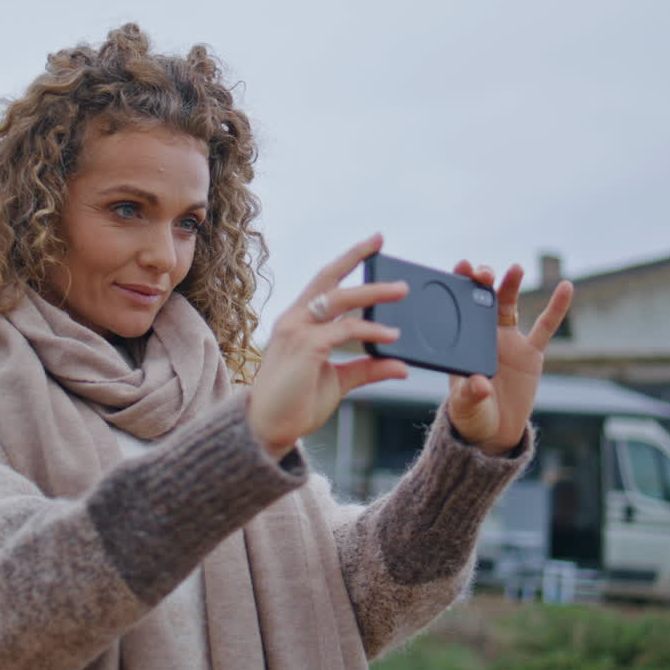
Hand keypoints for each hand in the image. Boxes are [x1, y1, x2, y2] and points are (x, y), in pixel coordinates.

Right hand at [248, 234, 409, 458]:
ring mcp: (297, 331)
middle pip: (328, 279)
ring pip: (339, 299)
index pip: (324, 282)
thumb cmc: (295, 404)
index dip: (347, 261)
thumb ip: (366, 368)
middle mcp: (294, 320)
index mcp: (297, 322)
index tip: (372, 243)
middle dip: (355, 256)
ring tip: (401, 290)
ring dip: (373, 292)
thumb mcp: (338, 381)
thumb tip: (400, 365)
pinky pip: (345, 330)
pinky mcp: (306, 347)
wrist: (268, 429)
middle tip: (381, 241)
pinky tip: (391, 335)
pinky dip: (371, 329)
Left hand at [446, 262, 572, 456]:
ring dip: (511, 285)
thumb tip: (480, 385)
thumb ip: (470, 395)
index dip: (460, 284)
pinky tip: (566, 286)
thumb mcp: (465, 407)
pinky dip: (557, 307)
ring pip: (509, 306)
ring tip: (515, 269)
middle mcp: (484, 336)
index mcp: (462, 343)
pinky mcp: (531, 353)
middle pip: (483, 300)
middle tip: (484, 271)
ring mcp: (508, 341)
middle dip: (484, 281)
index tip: (462, 266)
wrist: (494, 431)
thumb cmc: (472, 415)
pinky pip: (546, 327)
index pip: (459, 307)